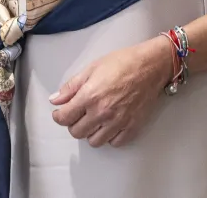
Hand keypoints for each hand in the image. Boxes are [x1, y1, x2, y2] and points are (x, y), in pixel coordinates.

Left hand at [49, 35, 174, 147]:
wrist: (150, 66)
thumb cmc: (122, 63)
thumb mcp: (91, 68)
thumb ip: (71, 87)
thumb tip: (55, 100)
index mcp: (90, 96)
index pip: (65, 118)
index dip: (58, 116)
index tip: (60, 113)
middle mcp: (102, 112)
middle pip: (77, 132)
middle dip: (73, 124)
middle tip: (78, 114)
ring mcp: (118, 122)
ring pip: (95, 141)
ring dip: (91, 132)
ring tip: (95, 120)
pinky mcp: (132, 127)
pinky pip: (115, 143)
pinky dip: (110, 137)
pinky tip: (110, 124)